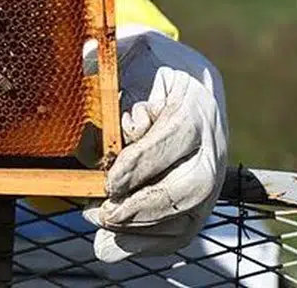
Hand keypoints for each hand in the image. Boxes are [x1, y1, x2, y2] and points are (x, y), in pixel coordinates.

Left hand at [84, 28, 228, 262]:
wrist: (182, 76)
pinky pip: (183, 228)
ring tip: (101, 223)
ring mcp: (212, 172)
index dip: (143, 162)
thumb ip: (105, 63)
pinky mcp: (201, 196)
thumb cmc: (146, 65)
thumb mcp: (128, 52)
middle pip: (195, 184)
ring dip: (144, 228)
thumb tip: (84, 63)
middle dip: (147, 204)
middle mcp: (213, 141)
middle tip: (104, 210)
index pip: (177, 138)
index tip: (109, 179)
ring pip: (192, 212)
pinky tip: (111, 244)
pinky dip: (147, 242)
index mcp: (194, 102)